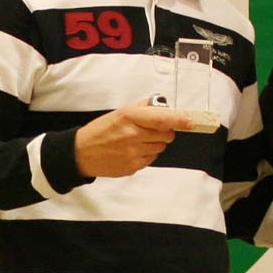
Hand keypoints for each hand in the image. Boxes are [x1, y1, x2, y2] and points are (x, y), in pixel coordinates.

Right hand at [74, 100, 194, 177]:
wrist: (82, 152)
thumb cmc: (101, 130)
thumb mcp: (120, 112)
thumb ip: (143, 107)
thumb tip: (164, 106)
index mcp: (130, 117)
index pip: (163, 119)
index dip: (180, 120)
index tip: (190, 121)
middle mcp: (133, 135)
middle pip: (167, 135)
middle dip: (165, 131)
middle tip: (152, 129)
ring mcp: (134, 153)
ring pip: (161, 148)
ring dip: (155, 143)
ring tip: (137, 140)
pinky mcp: (134, 166)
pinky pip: (152, 159)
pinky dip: (147, 154)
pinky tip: (133, 150)